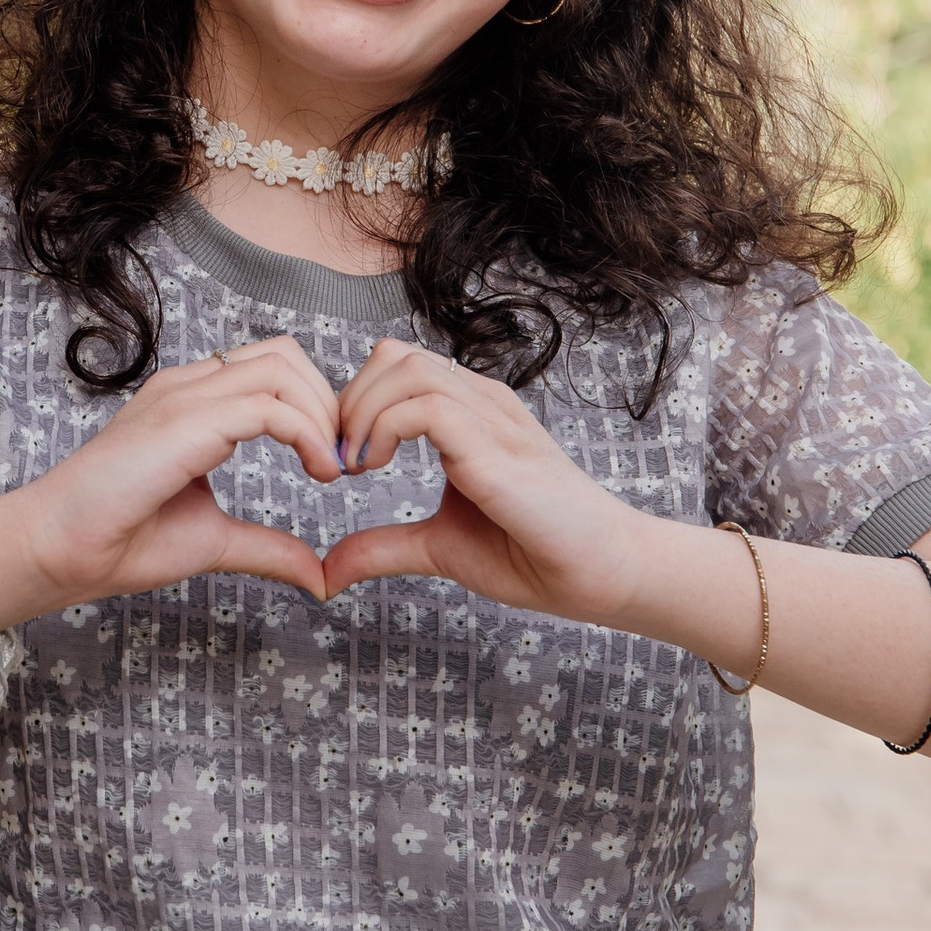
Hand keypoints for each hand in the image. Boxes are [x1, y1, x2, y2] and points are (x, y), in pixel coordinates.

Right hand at [4, 335, 341, 615]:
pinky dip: (307, 433)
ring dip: (322, 415)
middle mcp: (188, 387)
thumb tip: (317, 574)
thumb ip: (266, 546)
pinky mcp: (182, 421)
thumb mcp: (214, 540)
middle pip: (285, 354)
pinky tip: (318, 472)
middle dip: (328, 401)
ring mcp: (182, 396)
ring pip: (281, 368)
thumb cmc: (119, 540)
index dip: (316, 405)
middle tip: (341, 461)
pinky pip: (267, 405)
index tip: (333, 462)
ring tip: (331, 469)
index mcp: (192, 402)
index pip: (272, 366)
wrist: (58, 551)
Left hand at [320, 339, 642, 623]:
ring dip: (363, 413)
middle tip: (340, 458)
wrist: (601, 575)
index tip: (341, 459)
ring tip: (356, 464)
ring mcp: (494, 420)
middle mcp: (482, 404)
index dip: (354, 402)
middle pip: (393, 355)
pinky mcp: (499, 450)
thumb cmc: (534, 555)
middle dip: (349, 400)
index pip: (396, 366)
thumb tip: (328, 569)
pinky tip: (375, 467)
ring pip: (407, 369)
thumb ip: (385, 546)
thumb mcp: (439, 547)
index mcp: (470, 414)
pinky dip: (384, 428)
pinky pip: (429, 407)